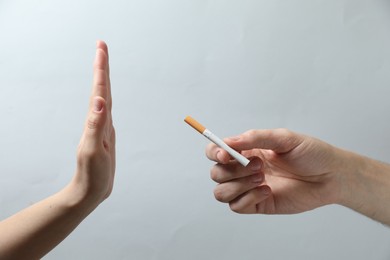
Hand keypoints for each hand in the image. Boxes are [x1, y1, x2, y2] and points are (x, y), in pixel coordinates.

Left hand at [72, 40, 115, 204]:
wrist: (91, 191)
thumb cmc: (92, 174)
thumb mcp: (94, 150)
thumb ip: (95, 125)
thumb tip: (99, 101)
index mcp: (96, 120)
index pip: (99, 89)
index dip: (101, 68)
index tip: (101, 48)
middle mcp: (99, 120)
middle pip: (101, 88)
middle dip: (102, 66)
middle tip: (101, 46)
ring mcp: (102, 126)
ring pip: (105, 97)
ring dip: (103, 79)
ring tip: (103, 64)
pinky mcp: (106, 134)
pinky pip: (108, 110)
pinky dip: (108, 98)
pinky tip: (106, 97)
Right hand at [206, 129, 342, 213]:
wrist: (331, 176)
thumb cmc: (311, 154)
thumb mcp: (284, 138)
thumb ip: (256, 138)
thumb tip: (229, 141)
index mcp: (247, 150)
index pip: (216, 151)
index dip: (215, 153)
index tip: (225, 155)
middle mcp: (244, 169)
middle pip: (216, 173)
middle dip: (233, 171)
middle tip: (258, 165)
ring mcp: (250, 188)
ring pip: (221, 192)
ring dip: (238, 185)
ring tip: (262, 178)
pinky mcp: (258, 204)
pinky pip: (237, 206)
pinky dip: (248, 198)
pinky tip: (268, 191)